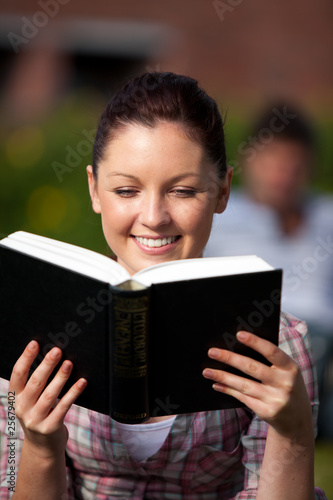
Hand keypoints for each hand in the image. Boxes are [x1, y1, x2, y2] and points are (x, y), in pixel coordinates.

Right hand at [10, 341, 86, 457]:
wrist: (42, 447)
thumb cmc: (40, 414)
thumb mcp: (31, 400)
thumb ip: (37, 382)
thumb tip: (53, 355)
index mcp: (15, 397)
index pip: (17, 375)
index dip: (25, 358)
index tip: (35, 343)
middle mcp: (22, 408)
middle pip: (35, 382)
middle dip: (46, 365)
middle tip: (57, 350)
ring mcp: (35, 420)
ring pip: (50, 395)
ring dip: (61, 377)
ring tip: (69, 363)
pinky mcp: (50, 427)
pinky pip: (64, 406)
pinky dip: (73, 392)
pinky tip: (82, 382)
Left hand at [202, 331, 312, 437]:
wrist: (297, 419)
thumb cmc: (286, 386)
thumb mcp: (286, 372)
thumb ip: (269, 361)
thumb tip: (237, 347)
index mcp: (291, 368)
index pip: (272, 352)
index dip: (255, 342)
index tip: (238, 334)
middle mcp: (285, 384)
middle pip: (252, 368)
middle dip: (230, 358)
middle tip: (212, 352)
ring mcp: (275, 399)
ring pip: (243, 385)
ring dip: (223, 376)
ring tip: (207, 371)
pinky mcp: (266, 412)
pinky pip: (242, 398)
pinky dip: (228, 389)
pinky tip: (217, 384)